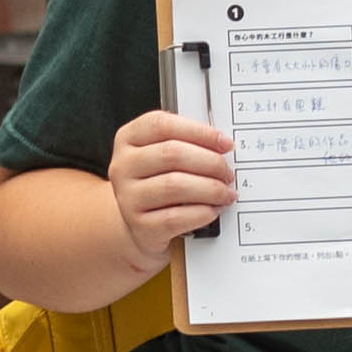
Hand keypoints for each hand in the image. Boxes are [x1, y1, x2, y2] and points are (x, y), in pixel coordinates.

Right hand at [107, 109, 236, 253]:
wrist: (138, 223)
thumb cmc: (157, 182)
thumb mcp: (162, 156)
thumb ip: (187, 144)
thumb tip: (222, 146)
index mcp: (128, 139)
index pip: (162, 125)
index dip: (199, 132)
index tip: (225, 143)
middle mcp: (123, 166)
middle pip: (171, 154)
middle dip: (210, 163)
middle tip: (228, 173)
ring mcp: (127, 197)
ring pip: (175, 186)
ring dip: (210, 189)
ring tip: (226, 193)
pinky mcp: (139, 226)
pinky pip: (175, 217)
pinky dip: (201, 213)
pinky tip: (213, 210)